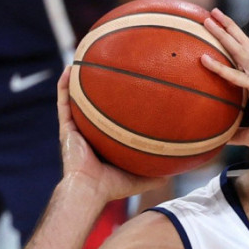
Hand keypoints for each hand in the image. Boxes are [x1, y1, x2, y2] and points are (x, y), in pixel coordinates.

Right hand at [58, 67, 167, 201]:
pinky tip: (70, 68)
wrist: (90, 190)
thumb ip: (162, 171)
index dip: (122, 104)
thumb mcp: (144, 177)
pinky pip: (63, 101)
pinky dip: (65, 85)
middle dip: (103, 86)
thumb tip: (185, 165)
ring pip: (78, 98)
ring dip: (81, 78)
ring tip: (87, 57)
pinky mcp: (66, 127)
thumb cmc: (115, 187)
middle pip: (98, 103)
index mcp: (107, 141)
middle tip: (113, 66)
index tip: (134, 88)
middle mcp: (92, 132)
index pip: (115, 118)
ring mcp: (78, 128)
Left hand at [201, 8, 248, 158]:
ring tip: (208, 20)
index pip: (244, 58)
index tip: (219, 30)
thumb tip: (221, 137)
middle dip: (228, 28)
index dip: (232, 43)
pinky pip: (238, 77)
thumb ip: (237, 132)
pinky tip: (204, 59)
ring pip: (241, 52)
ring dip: (224, 35)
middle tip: (211, 14)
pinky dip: (220, 67)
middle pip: (243, 46)